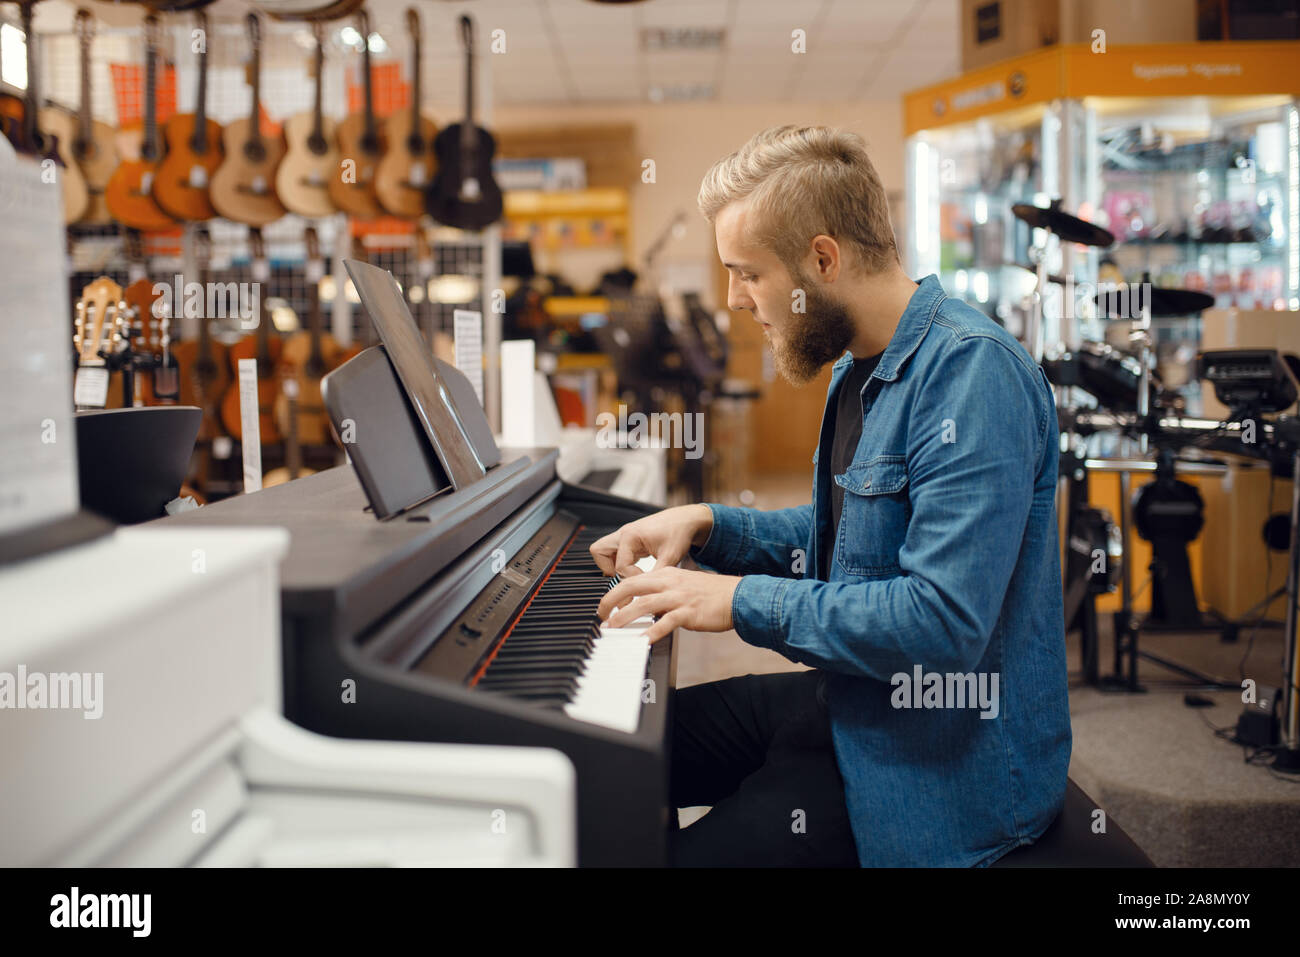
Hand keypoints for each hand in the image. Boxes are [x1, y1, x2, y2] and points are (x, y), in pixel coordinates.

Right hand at [589, 504, 712, 577]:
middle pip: (598, 552)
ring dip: (612, 566)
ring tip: (628, 576)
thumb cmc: (679, 532)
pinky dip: (620, 563)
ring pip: (603, 552)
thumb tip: (650, 594)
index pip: (620, 566)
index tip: (646, 583)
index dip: (632, 579)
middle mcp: (624, 534)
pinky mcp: (629, 541)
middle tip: (624, 579)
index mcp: (630, 535)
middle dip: (607, 569)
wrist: (686, 520)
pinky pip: (614, 553)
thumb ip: (657, 575)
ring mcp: (625, 537)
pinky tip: (636, 570)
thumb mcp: (671, 556)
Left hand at [598, 566, 741, 642]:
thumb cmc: (712, 594)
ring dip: (624, 618)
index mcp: (666, 575)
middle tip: (601, 617)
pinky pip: (665, 623)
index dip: (615, 593)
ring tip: (612, 629)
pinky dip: (651, 632)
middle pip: (632, 588)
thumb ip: (664, 593)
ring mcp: (678, 597)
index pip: (633, 580)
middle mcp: (669, 583)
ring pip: (643, 605)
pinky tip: (642, 641)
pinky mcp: (688, 612)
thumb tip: (647, 607)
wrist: (737, 596)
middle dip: (611, 602)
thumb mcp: (683, 586)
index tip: (606, 606)